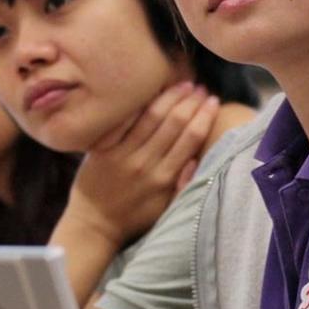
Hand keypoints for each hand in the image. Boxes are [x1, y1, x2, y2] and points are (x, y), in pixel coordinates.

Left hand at [56, 82, 219, 249]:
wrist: (94, 224)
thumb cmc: (135, 216)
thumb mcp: (167, 208)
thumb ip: (184, 185)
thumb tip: (198, 158)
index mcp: (165, 178)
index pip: (190, 139)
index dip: (204, 116)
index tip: (215, 101)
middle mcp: (145, 164)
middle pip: (174, 124)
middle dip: (191, 102)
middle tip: (201, 87)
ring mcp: (122, 155)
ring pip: (151, 118)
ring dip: (170, 97)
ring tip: (183, 84)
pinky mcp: (103, 150)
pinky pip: (122, 122)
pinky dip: (136, 105)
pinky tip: (148, 90)